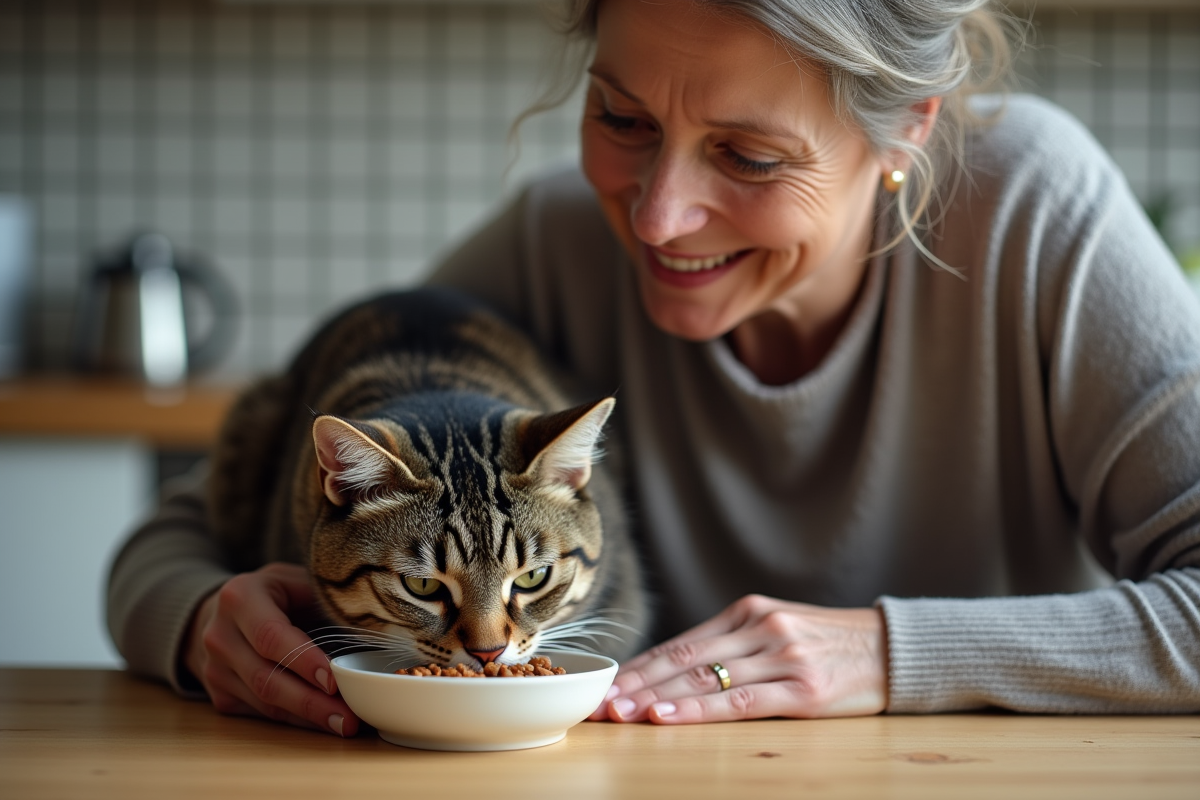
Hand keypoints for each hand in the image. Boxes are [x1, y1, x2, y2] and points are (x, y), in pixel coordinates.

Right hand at [183, 562, 359, 736]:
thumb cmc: (276, 594)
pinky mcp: (220, 694)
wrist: (224, 611)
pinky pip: (262, 713)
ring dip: (307, 717)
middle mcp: (220, 635)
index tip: (333, 681)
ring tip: (345, 723)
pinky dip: (296, 719)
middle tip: (348, 718)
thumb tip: (373, 627)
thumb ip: (324, 600)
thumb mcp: (297, 581)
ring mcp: (215, 668)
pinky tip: (323, 721)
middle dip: (311, 702)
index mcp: (240, 597)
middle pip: (266, 677)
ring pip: (264, 702)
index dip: (303, 661)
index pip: (271, 635)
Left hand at [590, 594, 886, 723]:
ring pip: (704, 679)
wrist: (893, 649)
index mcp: (749, 611)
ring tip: (622, 713)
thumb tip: (677, 672)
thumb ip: (734, 645)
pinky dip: (699, 710)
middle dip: (638, 684)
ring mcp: (781, 656)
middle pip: (684, 660)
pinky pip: (739, 701)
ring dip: (656, 698)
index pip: (681, 643)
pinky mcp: (802, 688)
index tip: (606, 685)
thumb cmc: (830, 645)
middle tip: (600, 703)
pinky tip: (669, 717)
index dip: (641, 666)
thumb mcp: (779, 629)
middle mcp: (760, 627)